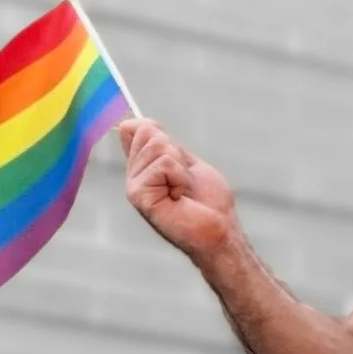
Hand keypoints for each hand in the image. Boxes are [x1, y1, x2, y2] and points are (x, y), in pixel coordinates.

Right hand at [120, 116, 237, 261]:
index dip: (157, 131)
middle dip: (176, 152)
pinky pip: (164, 165)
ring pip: (157, 146)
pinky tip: (179, 198)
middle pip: (147, 132)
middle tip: (183, 180)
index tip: (176, 157)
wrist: (220, 229)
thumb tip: (132, 124)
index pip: (135, 128)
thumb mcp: (186, 162)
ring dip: (180, 167)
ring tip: (182, 190)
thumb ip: (162, 144)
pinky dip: (180, 178)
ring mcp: (134, 187)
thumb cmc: (208, 202)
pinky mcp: (139, 196)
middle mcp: (134, 176)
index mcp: (143, 167)